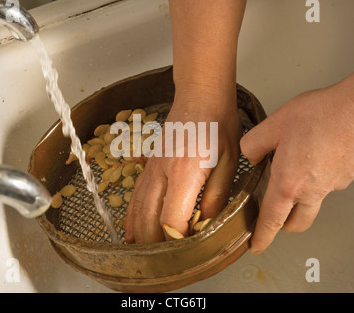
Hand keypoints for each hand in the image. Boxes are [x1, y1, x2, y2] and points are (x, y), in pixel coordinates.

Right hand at [125, 87, 241, 242]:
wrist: (200, 98)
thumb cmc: (217, 125)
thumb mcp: (228, 161)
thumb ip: (215, 194)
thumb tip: (206, 220)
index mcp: (184, 172)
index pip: (171, 218)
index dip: (176, 239)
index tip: (185, 250)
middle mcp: (162, 173)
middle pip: (149, 218)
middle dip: (155, 244)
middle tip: (161, 261)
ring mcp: (152, 168)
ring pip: (138, 207)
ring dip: (139, 232)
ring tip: (140, 252)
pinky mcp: (150, 165)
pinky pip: (136, 194)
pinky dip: (132, 214)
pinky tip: (131, 227)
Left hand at [240, 75, 353, 253]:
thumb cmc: (321, 115)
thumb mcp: (273, 126)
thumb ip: (253, 145)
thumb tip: (251, 156)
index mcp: (289, 183)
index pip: (272, 220)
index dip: (262, 236)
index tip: (256, 246)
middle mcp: (312, 190)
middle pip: (297, 222)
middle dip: (282, 226)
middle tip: (273, 219)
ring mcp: (332, 185)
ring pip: (312, 204)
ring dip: (299, 203)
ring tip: (289, 180)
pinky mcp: (345, 176)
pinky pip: (325, 186)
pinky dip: (314, 182)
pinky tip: (309, 161)